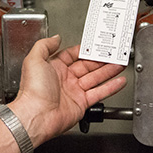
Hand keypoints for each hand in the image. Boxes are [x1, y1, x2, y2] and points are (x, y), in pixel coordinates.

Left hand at [9, 35, 126, 147]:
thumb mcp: (34, 59)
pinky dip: (111, 87)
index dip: (84, 50)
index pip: (72, 55)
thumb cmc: (32, 90)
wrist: (37, 115)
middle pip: (87, 66)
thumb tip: (55, 37)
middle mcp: (64, 79)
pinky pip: (99, 93)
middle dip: (100, 60)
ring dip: (109, 71)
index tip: (96, 45)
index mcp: (53, 67)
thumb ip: (45, 45)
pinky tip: (119, 81)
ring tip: (120, 64)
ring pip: (95, 78)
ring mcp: (74, 92)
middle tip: (113, 53)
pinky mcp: (81, 104)